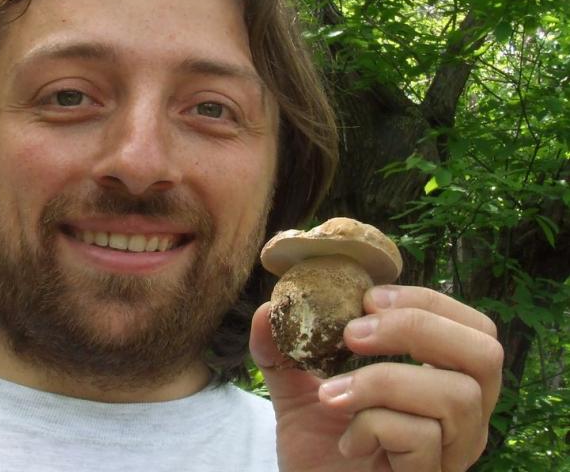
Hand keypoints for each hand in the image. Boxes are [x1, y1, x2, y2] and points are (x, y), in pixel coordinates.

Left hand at [249, 285, 503, 471]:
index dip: (427, 301)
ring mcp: (452, 453)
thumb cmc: (319, 452)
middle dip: (417, 327)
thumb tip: (266, 308)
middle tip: (353, 334)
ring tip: (333, 395)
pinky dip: (373, 426)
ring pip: (456, 395)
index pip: (472, 327)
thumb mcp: (298, 392)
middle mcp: (462, 419)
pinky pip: (421, 437)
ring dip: (383, 380)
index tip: (368, 298)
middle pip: (485, 353)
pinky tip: (347, 441)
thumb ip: (283, 350)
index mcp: (443, 383)